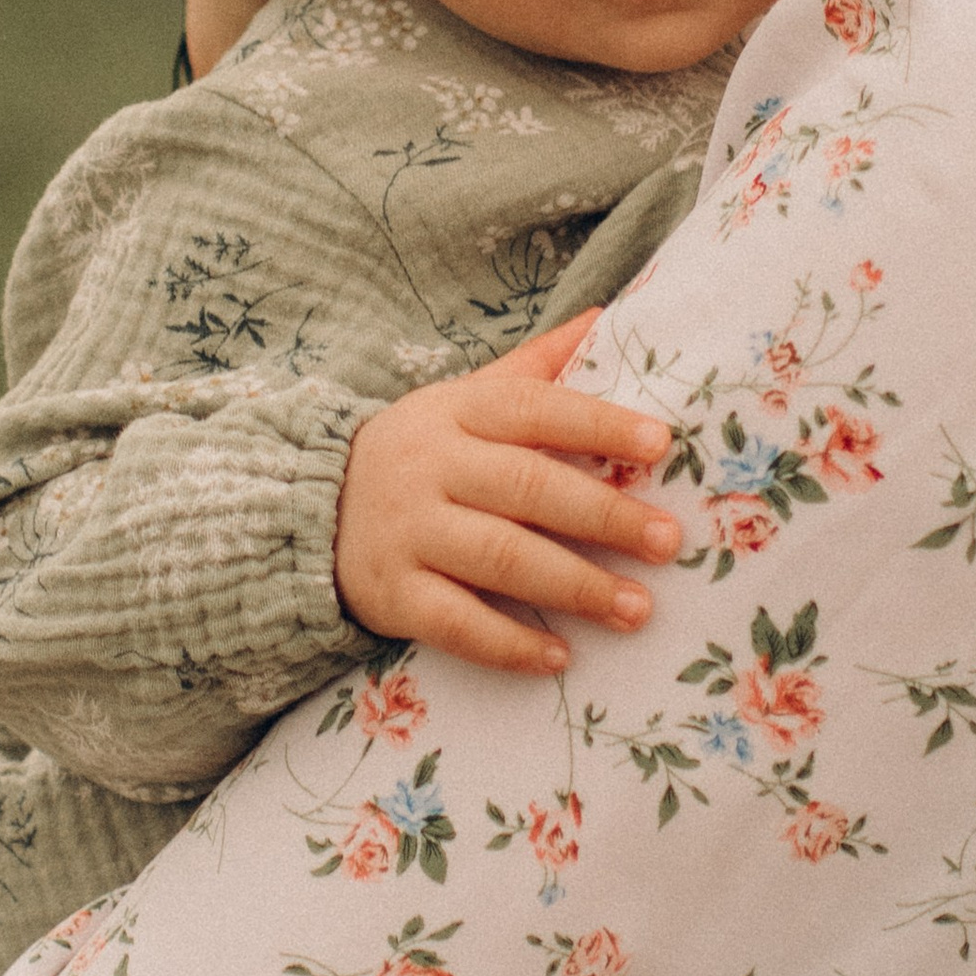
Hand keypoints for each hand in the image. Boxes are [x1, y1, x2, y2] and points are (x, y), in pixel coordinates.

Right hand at [333, 317, 681, 675]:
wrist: (307, 512)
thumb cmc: (417, 455)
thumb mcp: (462, 400)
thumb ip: (534, 367)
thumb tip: (605, 318)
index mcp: (456, 412)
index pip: (534, 409)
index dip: (597, 425)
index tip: (659, 446)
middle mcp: (430, 468)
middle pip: (527, 488)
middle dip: (604, 516)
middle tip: (667, 542)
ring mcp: (408, 533)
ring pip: (499, 559)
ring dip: (574, 586)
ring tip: (635, 609)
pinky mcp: (392, 595)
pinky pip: (455, 623)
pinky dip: (509, 644)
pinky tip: (558, 657)